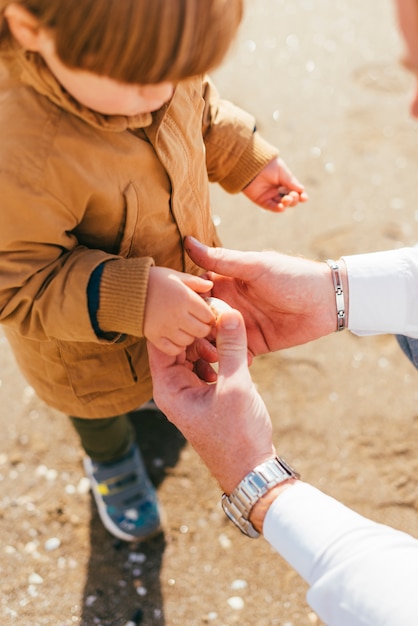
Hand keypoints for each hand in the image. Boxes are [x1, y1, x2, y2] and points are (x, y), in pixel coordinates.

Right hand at [144, 266, 213, 354]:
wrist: (125, 288)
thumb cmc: (154, 279)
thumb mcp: (176, 276)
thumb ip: (195, 282)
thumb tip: (210, 286)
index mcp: (185, 297)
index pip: (209, 315)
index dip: (209, 316)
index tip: (205, 315)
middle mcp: (176, 314)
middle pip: (201, 330)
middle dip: (203, 328)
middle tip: (197, 323)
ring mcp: (165, 327)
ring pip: (188, 341)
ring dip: (190, 336)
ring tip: (185, 328)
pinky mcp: (153, 336)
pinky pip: (172, 349)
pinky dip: (176, 346)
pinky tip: (175, 337)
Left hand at [148, 307, 275, 494]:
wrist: (251, 470)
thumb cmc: (238, 435)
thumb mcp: (236, 386)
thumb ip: (230, 346)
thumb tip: (228, 312)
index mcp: (168, 388)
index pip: (161, 341)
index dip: (178, 320)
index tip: (201, 306)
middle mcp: (172, 389)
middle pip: (176, 344)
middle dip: (198, 330)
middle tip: (222, 320)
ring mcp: (188, 392)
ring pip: (192, 353)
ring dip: (211, 343)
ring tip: (232, 342)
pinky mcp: (204, 394)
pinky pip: (205, 365)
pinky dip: (219, 357)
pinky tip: (237, 358)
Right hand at [185, 237, 341, 354]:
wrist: (327, 301)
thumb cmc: (292, 276)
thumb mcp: (255, 266)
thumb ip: (222, 260)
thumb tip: (188, 241)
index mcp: (226, 283)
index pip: (195, 293)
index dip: (185, 302)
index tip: (176, 312)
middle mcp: (229, 305)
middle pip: (200, 320)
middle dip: (193, 331)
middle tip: (189, 341)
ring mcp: (240, 326)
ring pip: (212, 340)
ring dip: (206, 348)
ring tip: (208, 356)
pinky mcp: (252, 345)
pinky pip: (233, 355)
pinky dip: (226, 361)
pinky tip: (224, 365)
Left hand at [243, 157, 307, 211]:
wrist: (252, 164)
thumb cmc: (268, 165)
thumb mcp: (282, 172)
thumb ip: (291, 182)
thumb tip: (302, 190)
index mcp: (285, 183)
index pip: (296, 192)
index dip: (301, 196)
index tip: (304, 198)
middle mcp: (278, 191)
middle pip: (291, 200)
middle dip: (294, 199)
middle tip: (292, 195)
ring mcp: (270, 196)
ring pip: (282, 205)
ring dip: (287, 204)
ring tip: (287, 199)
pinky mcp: (262, 201)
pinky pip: (271, 207)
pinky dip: (277, 209)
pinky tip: (282, 207)